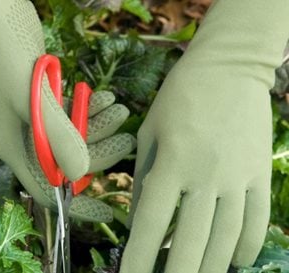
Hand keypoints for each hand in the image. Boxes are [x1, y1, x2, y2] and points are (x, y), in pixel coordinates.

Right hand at [0, 0, 135, 221]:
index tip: (106, 210)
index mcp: (17, 146)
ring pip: (78, 134)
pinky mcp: (50, 100)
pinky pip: (77, 112)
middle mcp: (29, 137)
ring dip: (102, 124)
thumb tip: (81, 173)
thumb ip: (57, 135)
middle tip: (127, 141)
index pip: (49, 188)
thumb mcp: (31, 97)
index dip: (77, 203)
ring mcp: (40, 118)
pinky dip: (93, 107)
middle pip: (71, 160)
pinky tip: (108, 97)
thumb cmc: (3, 52)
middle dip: (101, 152)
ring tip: (122, 110)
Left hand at [120, 0, 288, 271]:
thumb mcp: (150, 132)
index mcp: (172, 161)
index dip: (138, 257)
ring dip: (210, 267)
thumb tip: (142, 218)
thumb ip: (145, 178)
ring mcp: (238, 176)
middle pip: (191, 241)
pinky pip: (256, 220)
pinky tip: (236, 262)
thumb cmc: (180, 96)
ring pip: (226, 239)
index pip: (151, 223)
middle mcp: (206, 175)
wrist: (228, 68)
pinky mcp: (260, 174)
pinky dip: (246, 247)